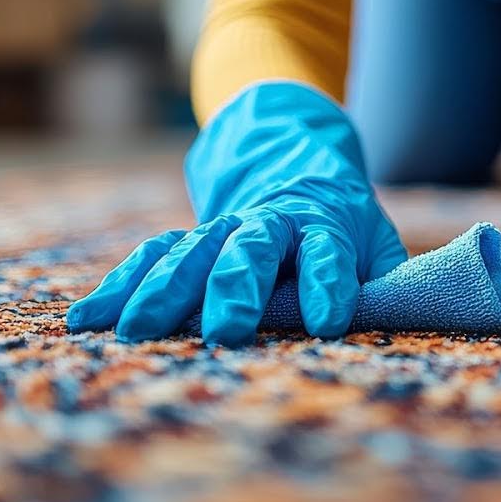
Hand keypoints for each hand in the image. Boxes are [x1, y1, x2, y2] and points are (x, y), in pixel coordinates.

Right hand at [67, 81, 405, 345]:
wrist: (297, 167)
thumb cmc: (347, 232)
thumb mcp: (380, 248)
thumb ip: (391, 285)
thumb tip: (416, 321)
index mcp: (325, 223)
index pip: (330, 253)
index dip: (330, 284)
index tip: (329, 322)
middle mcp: (270, 221)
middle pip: (251, 248)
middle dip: (236, 289)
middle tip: (224, 332)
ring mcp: (223, 226)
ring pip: (190, 252)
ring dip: (161, 291)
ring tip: (134, 333)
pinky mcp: (187, 238)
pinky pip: (149, 258)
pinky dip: (118, 286)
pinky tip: (84, 321)